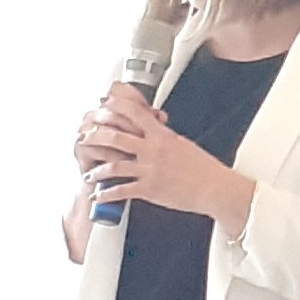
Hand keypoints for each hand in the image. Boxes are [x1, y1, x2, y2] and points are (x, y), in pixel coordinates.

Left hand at [80, 89, 253, 234]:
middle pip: (115, 137)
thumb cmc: (204, 168)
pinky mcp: (149, 189)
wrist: (215, 188)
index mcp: (162, 136)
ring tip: (88, 173)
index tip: (103, 105)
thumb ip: (164, 137)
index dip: (115, 106)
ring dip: (96, 170)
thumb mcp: (183, 144)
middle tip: (84, 138)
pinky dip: (107, 194)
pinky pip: (122, 191)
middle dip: (94, 137)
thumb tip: (154, 131)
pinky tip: (99, 195)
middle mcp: (152, 150)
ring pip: (113, 166)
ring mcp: (149, 170)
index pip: (135, 113)